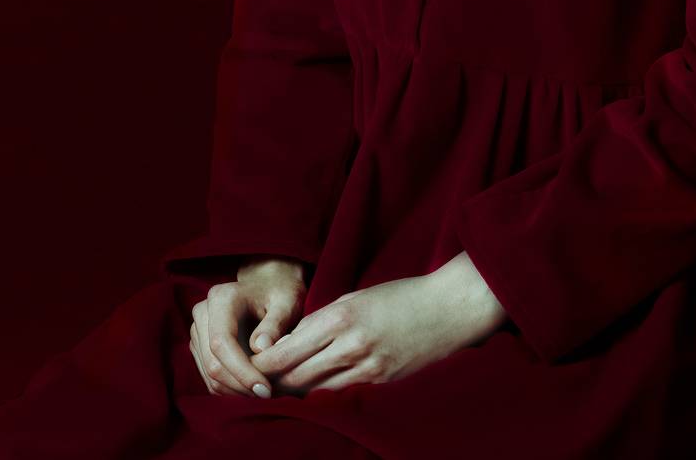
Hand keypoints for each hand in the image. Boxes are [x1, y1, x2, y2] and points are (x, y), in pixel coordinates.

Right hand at [189, 257, 308, 398]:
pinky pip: (210, 377)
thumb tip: (260, 349)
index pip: (221, 342)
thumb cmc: (281, 294)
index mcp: (222, 298)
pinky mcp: (199, 345)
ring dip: (236, 390)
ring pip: (209, 374)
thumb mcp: (287, 303)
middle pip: (212, 362)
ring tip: (264, 392)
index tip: (266, 390)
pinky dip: (230, 388)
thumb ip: (276, 323)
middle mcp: (203, 311)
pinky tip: (253, 387)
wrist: (269, 286)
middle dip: (240, 385)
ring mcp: (198, 329)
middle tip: (269, 396)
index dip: (242, 371)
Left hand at [250, 253, 507, 395]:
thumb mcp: (355, 298)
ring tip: (279, 395)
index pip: (287, 350)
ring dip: (296, 395)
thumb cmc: (399, 296)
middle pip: (296, 377)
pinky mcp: (383, 386)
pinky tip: (315, 398)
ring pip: (317, 393)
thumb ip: (323, 321)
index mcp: (340, 317)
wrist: (448, 308)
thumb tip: (290, 344)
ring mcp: (369, 370)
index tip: (248, 364)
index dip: (263, 363)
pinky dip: (325, 399)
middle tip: (255, 386)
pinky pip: (344, 398)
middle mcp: (351, 346)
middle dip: (273, 383)